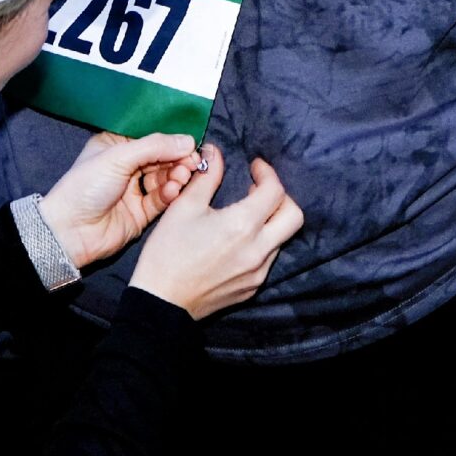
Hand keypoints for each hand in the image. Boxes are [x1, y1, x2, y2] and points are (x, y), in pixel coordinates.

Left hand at [40, 132, 201, 267]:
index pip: (149, 137)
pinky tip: (172, 190)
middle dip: (178, 158)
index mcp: (115, 146)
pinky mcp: (141, 212)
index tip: (190, 141)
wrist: (70, 231)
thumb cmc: (84, 187)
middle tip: (193, 161)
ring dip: (176, 176)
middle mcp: (125, 166)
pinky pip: (162, 199)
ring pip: (165, 178)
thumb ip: (154, 147)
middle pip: (161, 157)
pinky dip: (170, 194)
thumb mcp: (118, 157)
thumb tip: (188, 140)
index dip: (170, 139)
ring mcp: (134, 190)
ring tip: (181, 176)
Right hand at [126, 149, 303, 318]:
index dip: (267, 173)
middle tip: (258, 190)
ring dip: (270, 221)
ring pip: (281, 239)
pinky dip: (260, 243)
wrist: (161, 301)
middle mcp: (259, 250)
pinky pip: (267, 258)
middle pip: (294, 216)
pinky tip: (236, 240)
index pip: (275, 190)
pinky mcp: (252, 288)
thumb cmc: (167, 252)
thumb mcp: (183, 207)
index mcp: (243, 225)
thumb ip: (206, 177)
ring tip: (244, 214)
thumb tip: (216, 153)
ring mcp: (259, 272)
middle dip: (281, 197)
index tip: (255, 167)